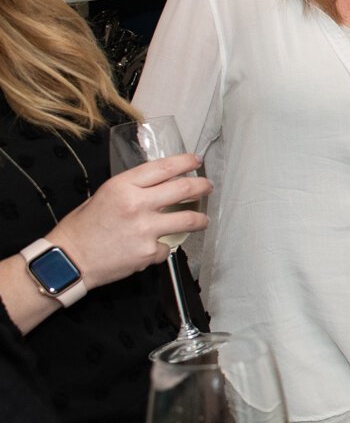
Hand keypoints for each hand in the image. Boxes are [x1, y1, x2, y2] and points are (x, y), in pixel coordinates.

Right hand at [48, 153, 210, 290]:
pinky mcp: (149, 252)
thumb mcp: (104, 195)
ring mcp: (145, 229)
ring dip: (200, 219)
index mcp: (123, 186)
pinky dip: (162, 248)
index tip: (196, 161)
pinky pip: (167, 247)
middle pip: (184, 189)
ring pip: (189, 220)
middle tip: (207, 187)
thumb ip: (132, 188)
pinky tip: (152, 248)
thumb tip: (160, 183)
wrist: (69, 261)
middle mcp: (137, 204)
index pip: (164, 167)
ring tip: (202, 220)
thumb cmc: (82, 228)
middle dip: (202, 187)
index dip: (185, 162)